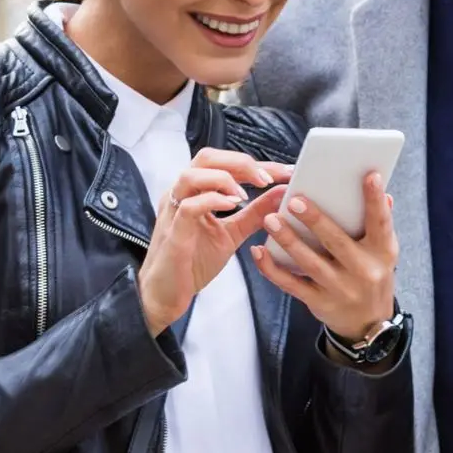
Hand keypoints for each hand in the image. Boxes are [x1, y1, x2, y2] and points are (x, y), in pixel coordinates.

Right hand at [137, 149, 292, 335]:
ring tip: (247, 194)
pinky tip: (233, 206)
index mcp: (194, 191)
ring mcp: (173, 211)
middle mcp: (181, 194)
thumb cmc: (194, 262)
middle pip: (206, 157)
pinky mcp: (172, 233)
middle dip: (241, 163)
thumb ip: (256, 213)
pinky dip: (212, 200)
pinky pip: (188, 207)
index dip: (256, 163)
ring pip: (192, 175)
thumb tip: (282, 192)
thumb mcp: (233, 233)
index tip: (286, 171)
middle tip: (268, 178)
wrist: (167, 296)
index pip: (224, 163)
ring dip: (225, 179)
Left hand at [251, 173, 396, 342]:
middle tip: (295, 200)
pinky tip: (258, 251)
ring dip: (288, 240)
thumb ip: (380, 223)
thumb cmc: (373, 275)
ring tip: (270, 220)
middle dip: (315, 220)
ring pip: (309, 262)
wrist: (369, 324)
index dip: (375, 199)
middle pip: (337, 241)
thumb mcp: (384, 252)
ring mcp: (340, 288)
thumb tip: (384, 195)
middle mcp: (363, 270)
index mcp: (382, 252)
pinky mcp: (319, 301)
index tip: (369, 176)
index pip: (381, 222)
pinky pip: (291, 284)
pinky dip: (272, 269)